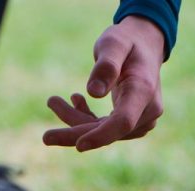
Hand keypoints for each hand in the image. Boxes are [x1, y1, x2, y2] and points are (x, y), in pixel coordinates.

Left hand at [44, 16, 165, 151]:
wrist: (145, 44)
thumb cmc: (127, 40)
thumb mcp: (114, 43)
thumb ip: (106, 65)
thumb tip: (93, 92)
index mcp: (143, 90)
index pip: (124, 121)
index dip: (101, 135)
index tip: (79, 145)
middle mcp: (148, 110)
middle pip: (109, 131)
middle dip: (75, 132)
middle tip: (46, 137)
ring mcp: (142, 119)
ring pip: (103, 130)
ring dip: (75, 120)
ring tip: (54, 100)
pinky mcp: (133, 122)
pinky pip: (104, 127)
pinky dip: (85, 117)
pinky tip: (74, 99)